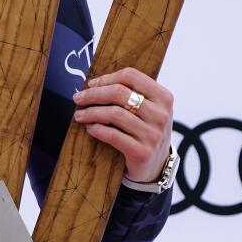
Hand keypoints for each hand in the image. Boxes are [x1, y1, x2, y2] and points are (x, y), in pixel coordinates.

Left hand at [72, 67, 173, 183]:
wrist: (156, 165)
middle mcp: (161, 115)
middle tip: (78, 99)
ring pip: (114, 114)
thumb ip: (130, 93)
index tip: (91, 84)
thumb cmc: (145, 131)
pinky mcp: (142, 152)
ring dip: (91, 112)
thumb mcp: (148, 109)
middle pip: (119, 93)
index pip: (131, 76)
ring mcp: (153, 134)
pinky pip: (113, 136)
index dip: (106, 78)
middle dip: (93, 94)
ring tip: (79, 115)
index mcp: (163, 97)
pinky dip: (97, 129)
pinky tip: (90, 128)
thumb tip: (94, 84)